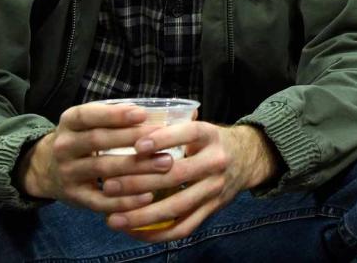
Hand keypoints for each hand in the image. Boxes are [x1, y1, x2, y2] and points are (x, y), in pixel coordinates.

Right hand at [17, 102, 166, 212]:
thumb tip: (154, 113)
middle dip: (132, 138)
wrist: (46, 169)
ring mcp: (68, 173)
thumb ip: (113, 116)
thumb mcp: (87, 122)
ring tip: (164, 163)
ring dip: (136, 167)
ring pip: (103, 170)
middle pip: (98, 140)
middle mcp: (64, 146)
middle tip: (162, 138)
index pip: (88, 115)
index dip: (115, 114)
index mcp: (69, 122)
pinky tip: (148, 196)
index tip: (142, 113)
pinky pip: (101, 201)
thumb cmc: (81, 139)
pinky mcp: (75, 197)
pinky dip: (125, 201)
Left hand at [100, 123, 279, 240]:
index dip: (162, 139)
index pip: (187, 134)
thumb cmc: (211, 141)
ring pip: (177, 206)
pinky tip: (135, 232)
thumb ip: (173, 126)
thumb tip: (132, 123)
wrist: (248, 157)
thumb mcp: (200, 126)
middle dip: (139, 182)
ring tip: (114, 218)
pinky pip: (184, 227)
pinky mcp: (213, 209)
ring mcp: (216, 188)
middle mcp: (216, 161)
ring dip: (142, 216)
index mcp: (210, 135)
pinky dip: (158, 233)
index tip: (136, 146)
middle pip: (176, 175)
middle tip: (109, 185)